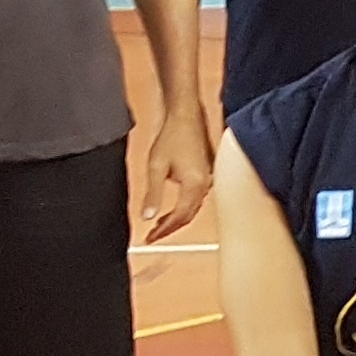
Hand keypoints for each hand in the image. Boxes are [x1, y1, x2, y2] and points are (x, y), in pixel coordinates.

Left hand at [137, 111, 213, 245]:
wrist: (186, 116)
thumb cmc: (172, 136)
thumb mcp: (156, 167)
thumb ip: (153, 195)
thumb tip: (147, 216)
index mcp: (194, 184)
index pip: (180, 217)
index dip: (164, 230)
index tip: (150, 238)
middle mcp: (205, 184)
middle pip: (189, 215)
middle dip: (171, 227)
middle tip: (153, 235)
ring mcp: (208, 179)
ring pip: (194, 208)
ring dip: (177, 218)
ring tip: (160, 225)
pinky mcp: (207, 174)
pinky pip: (197, 198)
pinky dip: (184, 207)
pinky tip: (173, 208)